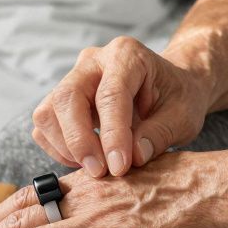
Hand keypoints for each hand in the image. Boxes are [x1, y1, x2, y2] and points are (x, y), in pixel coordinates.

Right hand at [33, 36, 212, 177]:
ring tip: (96, 168)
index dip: (112, 134)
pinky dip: (58, 149)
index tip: (119, 167)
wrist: (170, 88)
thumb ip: (160, 134)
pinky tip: (86, 161)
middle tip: (100, 172)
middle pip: (67, 98)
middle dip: (79, 141)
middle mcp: (92, 61)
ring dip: (66, 147)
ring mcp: (72, 78)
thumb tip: (133, 158)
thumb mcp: (183, 115)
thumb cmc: (178, 97)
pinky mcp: (60, 100)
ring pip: (47, 113)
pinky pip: (44, 126)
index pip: (110, 94)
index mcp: (127, 55)